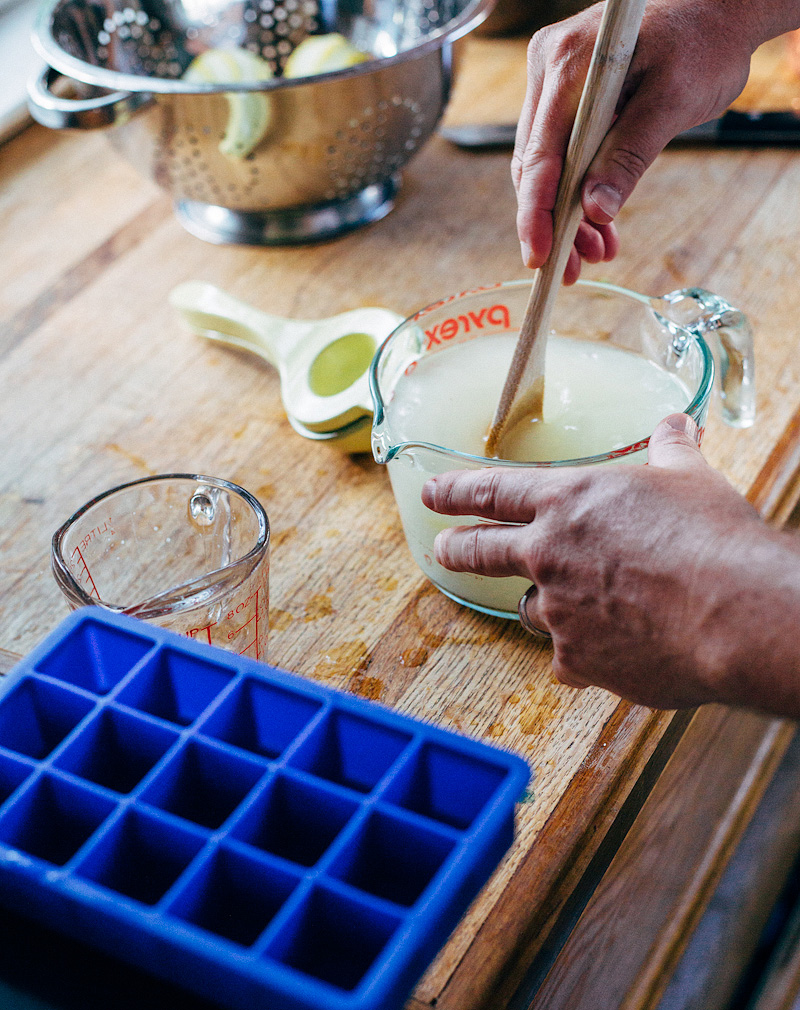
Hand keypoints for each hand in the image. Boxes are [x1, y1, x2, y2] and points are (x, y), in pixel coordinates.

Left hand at [421, 414, 779, 710]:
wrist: (735, 613)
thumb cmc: (714, 539)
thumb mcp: (689, 479)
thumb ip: (672, 450)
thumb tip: (678, 425)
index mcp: (567, 502)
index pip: (491, 491)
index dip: (455, 491)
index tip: (431, 494)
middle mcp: (549, 555)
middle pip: (481, 551)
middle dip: (457, 549)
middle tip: (444, 549)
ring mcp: (559, 611)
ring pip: (530, 610)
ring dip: (543, 605)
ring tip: (569, 605)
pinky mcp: (579, 660)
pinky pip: (567, 659)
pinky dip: (581, 654)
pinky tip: (607, 651)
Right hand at [514, 0, 796, 280]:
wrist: (716, 13)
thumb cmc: (702, 42)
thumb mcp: (673, 101)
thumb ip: (630, 155)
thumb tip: (595, 211)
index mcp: (568, 64)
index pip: (540, 153)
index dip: (536, 212)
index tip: (540, 256)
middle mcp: (550, 71)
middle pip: (535, 166)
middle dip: (552, 224)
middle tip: (571, 271)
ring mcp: (554, 84)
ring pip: (546, 167)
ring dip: (567, 216)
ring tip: (595, 254)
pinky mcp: (566, 99)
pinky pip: (562, 156)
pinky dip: (578, 193)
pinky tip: (598, 226)